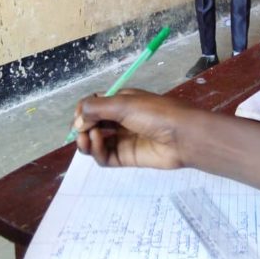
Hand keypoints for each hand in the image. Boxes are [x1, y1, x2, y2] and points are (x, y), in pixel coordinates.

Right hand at [72, 90, 197, 169]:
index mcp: (121, 101)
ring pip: (95, 142)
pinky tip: (98, 143)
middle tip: (81, 130)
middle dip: (82, 126)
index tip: (80, 115)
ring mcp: (123, 139)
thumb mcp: (124, 103)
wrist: (182, 136)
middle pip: (92, 123)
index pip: (94, 105)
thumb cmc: (155, 113)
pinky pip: (104, 156)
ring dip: (86, 140)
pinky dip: (96, 150)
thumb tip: (77, 120)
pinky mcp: (126, 157)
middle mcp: (120, 119)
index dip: (84, 111)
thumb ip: (97, 109)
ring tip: (86, 138)